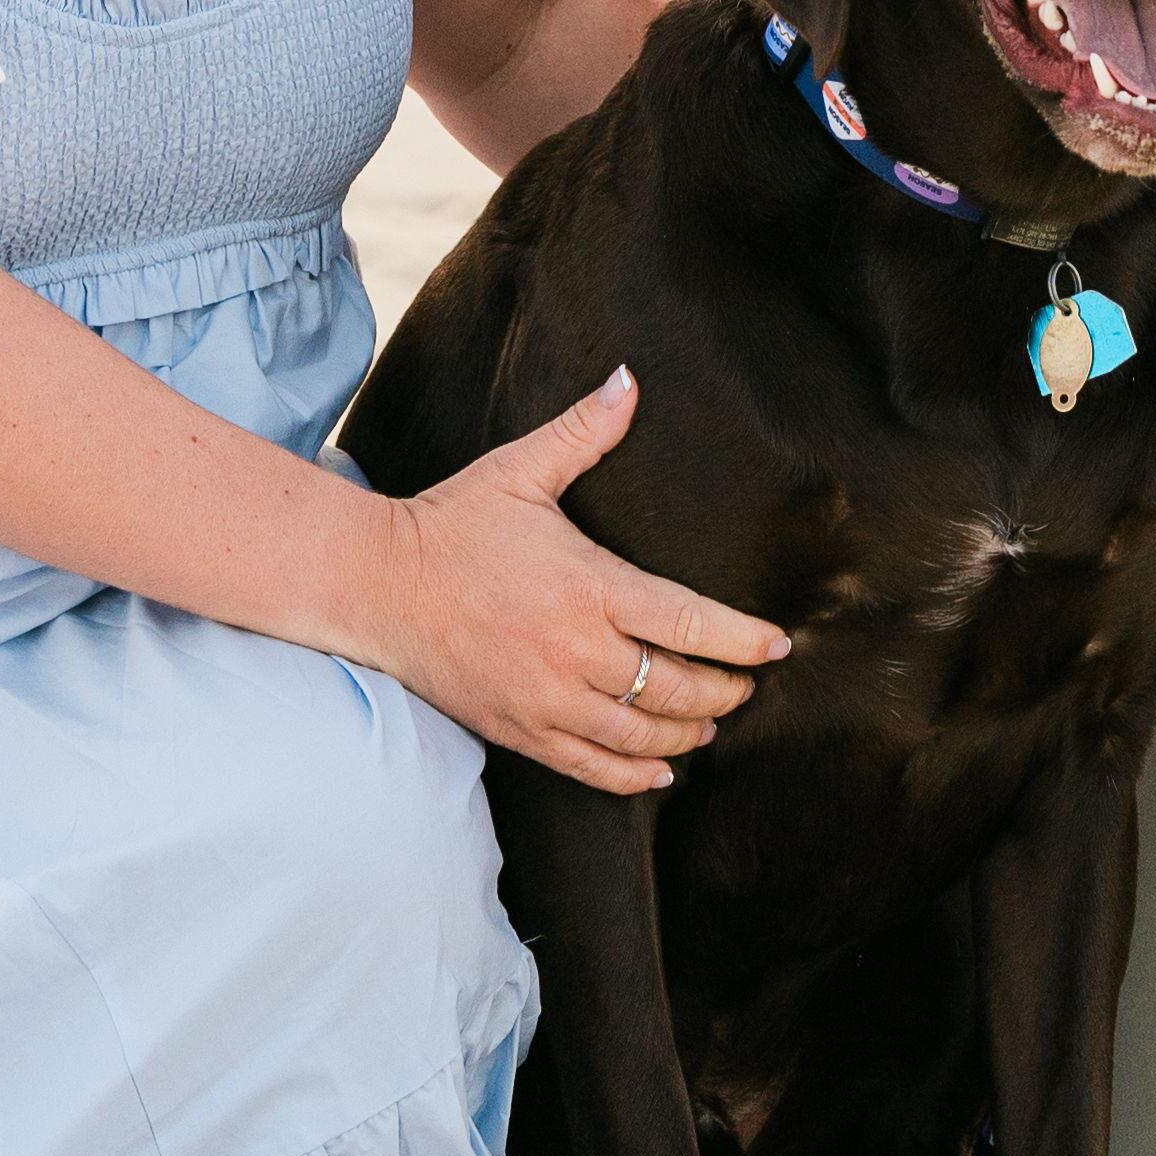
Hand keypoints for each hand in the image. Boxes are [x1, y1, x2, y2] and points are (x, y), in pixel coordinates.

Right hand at [376, 370, 795, 797]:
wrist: (377, 586)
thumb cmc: (454, 524)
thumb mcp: (521, 470)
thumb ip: (583, 431)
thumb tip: (629, 379)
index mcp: (589, 587)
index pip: (688, 623)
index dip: (741, 640)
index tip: (778, 645)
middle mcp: (576, 651)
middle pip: (675, 688)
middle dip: (723, 691)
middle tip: (746, 686)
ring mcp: (548, 699)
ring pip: (641, 735)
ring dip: (687, 735)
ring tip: (711, 725)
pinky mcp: (521, 731)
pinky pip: (592, 768)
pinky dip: (634, 775)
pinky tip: (658, 771)